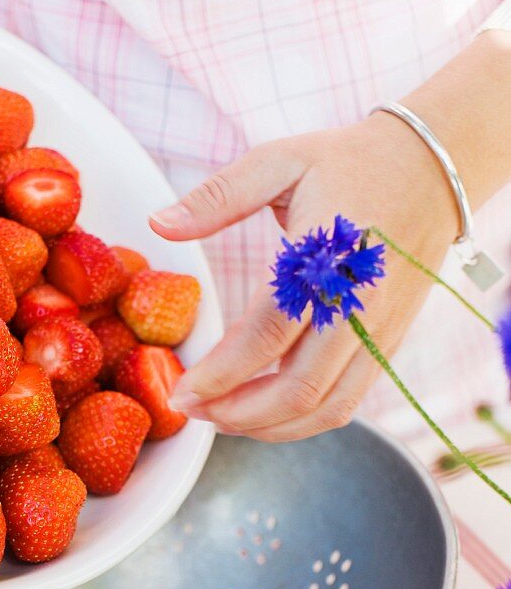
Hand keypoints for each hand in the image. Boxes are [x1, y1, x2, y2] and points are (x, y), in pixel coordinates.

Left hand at [150, 112, 457, 440]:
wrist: (431, 171)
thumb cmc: (348, 164)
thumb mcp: (279, 161)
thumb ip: (218, 197)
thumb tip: (158, 223)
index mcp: (326, 260)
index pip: (268, 335)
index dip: (222, 372)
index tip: (182, 391)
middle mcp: (358, 307)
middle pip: (298, 389)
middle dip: (238, 412)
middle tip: (192, 410)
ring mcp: (378, 333)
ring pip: (326, 409)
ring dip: (269, 427)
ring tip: (222, 420)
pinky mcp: (387, 347)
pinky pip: (347, 403)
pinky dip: (303, 422)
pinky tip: (264, 414)